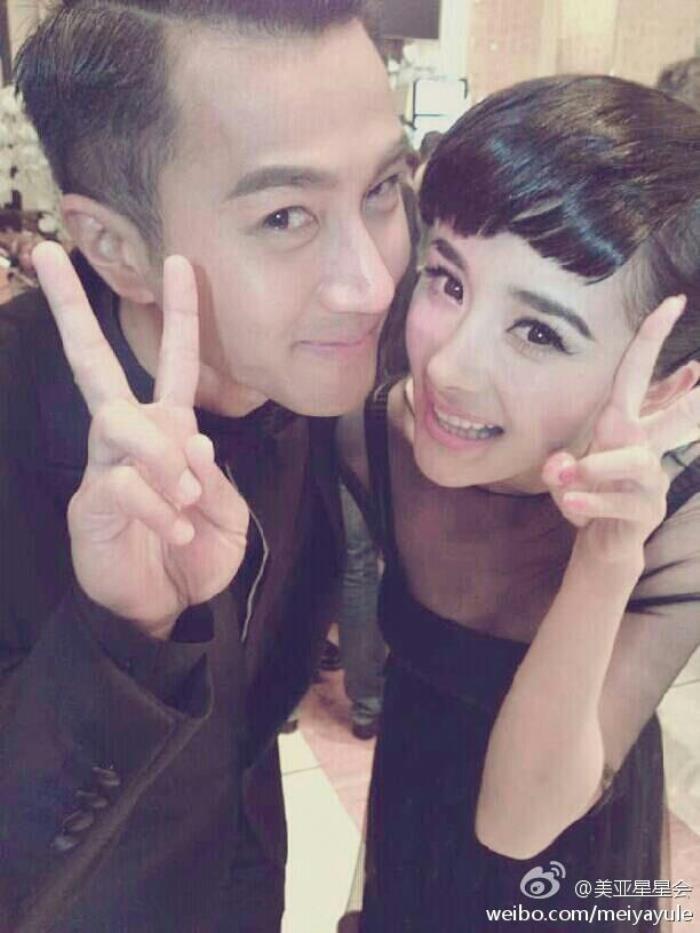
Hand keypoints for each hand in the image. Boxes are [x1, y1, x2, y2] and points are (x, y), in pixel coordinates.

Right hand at [33, 243, 249, 638]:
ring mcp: (103, 467)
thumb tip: (193, 439)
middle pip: (94, 364)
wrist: (169, 607)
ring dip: (162, 455)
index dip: (180, 315)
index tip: (182, 262)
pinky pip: (123, 482)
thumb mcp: (226, 512)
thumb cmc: (197, 554)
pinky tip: (177, 532)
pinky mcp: (89, 503)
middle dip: (72, 310)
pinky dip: (161, 507)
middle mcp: (129, 438)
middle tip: (47, 254)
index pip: (176, 364)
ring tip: (187, 496)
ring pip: (118, 419)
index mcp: (169, 431)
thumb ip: (214, 473)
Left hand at [542, 296, 699, 562]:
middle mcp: (643, 446)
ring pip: (634, 464)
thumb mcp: (563, 477)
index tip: (674, 301)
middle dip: (689, 400)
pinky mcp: (647, 511)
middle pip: (672, 417)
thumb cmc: (587, 494)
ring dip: (598, 466)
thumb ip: (559, 468)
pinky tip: (570, 505)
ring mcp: (651, 479)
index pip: (636, 375)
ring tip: (564, 472)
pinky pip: (619, 504)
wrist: (601, 542)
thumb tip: (560, 468)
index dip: (652, 339)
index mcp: (623, 424)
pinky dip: (590, 503)